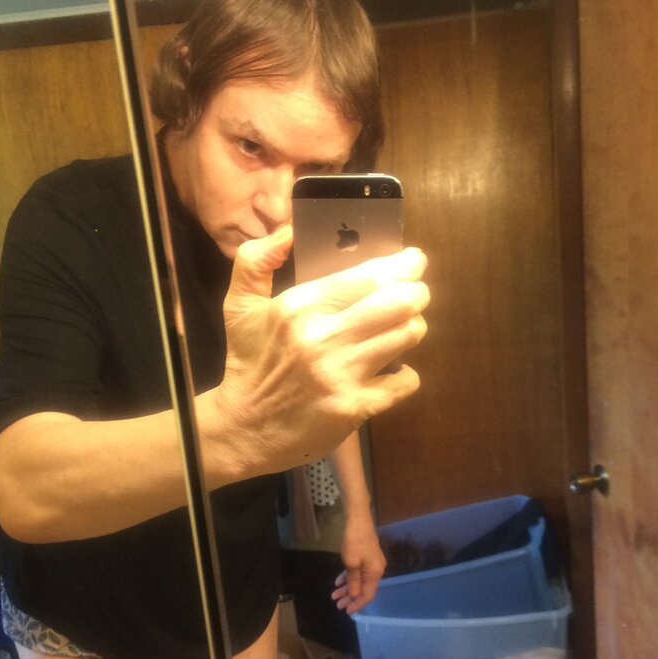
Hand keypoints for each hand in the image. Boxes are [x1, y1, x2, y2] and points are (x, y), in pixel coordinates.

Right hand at [209, 226, 428, 479]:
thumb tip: (288, 230)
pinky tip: (391, 371)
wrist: (242, 428)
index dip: (403, 264)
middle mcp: (322, 338)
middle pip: (399, 302)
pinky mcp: (354, 407)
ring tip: (403, 327)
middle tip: (417, 293)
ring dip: (413, 328)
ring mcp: (341, 374)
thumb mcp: (239, 305)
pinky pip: (404, 382)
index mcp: (299, 306)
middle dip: (418, 293)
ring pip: (407, 337)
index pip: (368, 276)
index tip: (414, 260)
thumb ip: (255, 259)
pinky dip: (405, 375)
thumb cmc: (247, 362)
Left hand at [331, 510, 386, 614]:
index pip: (368, 594)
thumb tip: (354, 596)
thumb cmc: (355, 542)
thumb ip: (353, 581)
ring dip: (347, 588)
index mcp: (375, 573)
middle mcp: (376, 570)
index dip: (358, 604)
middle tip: (337, 604)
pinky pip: (358, 572)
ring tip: (334, 595)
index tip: (347, 611)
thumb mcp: (351, 564)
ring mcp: (371, 563)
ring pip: (359, 580)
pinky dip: (348, 577)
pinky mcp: (366, 556)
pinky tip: (338, 581)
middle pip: (363, 589)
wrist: (358, 520)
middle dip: (350, 597)